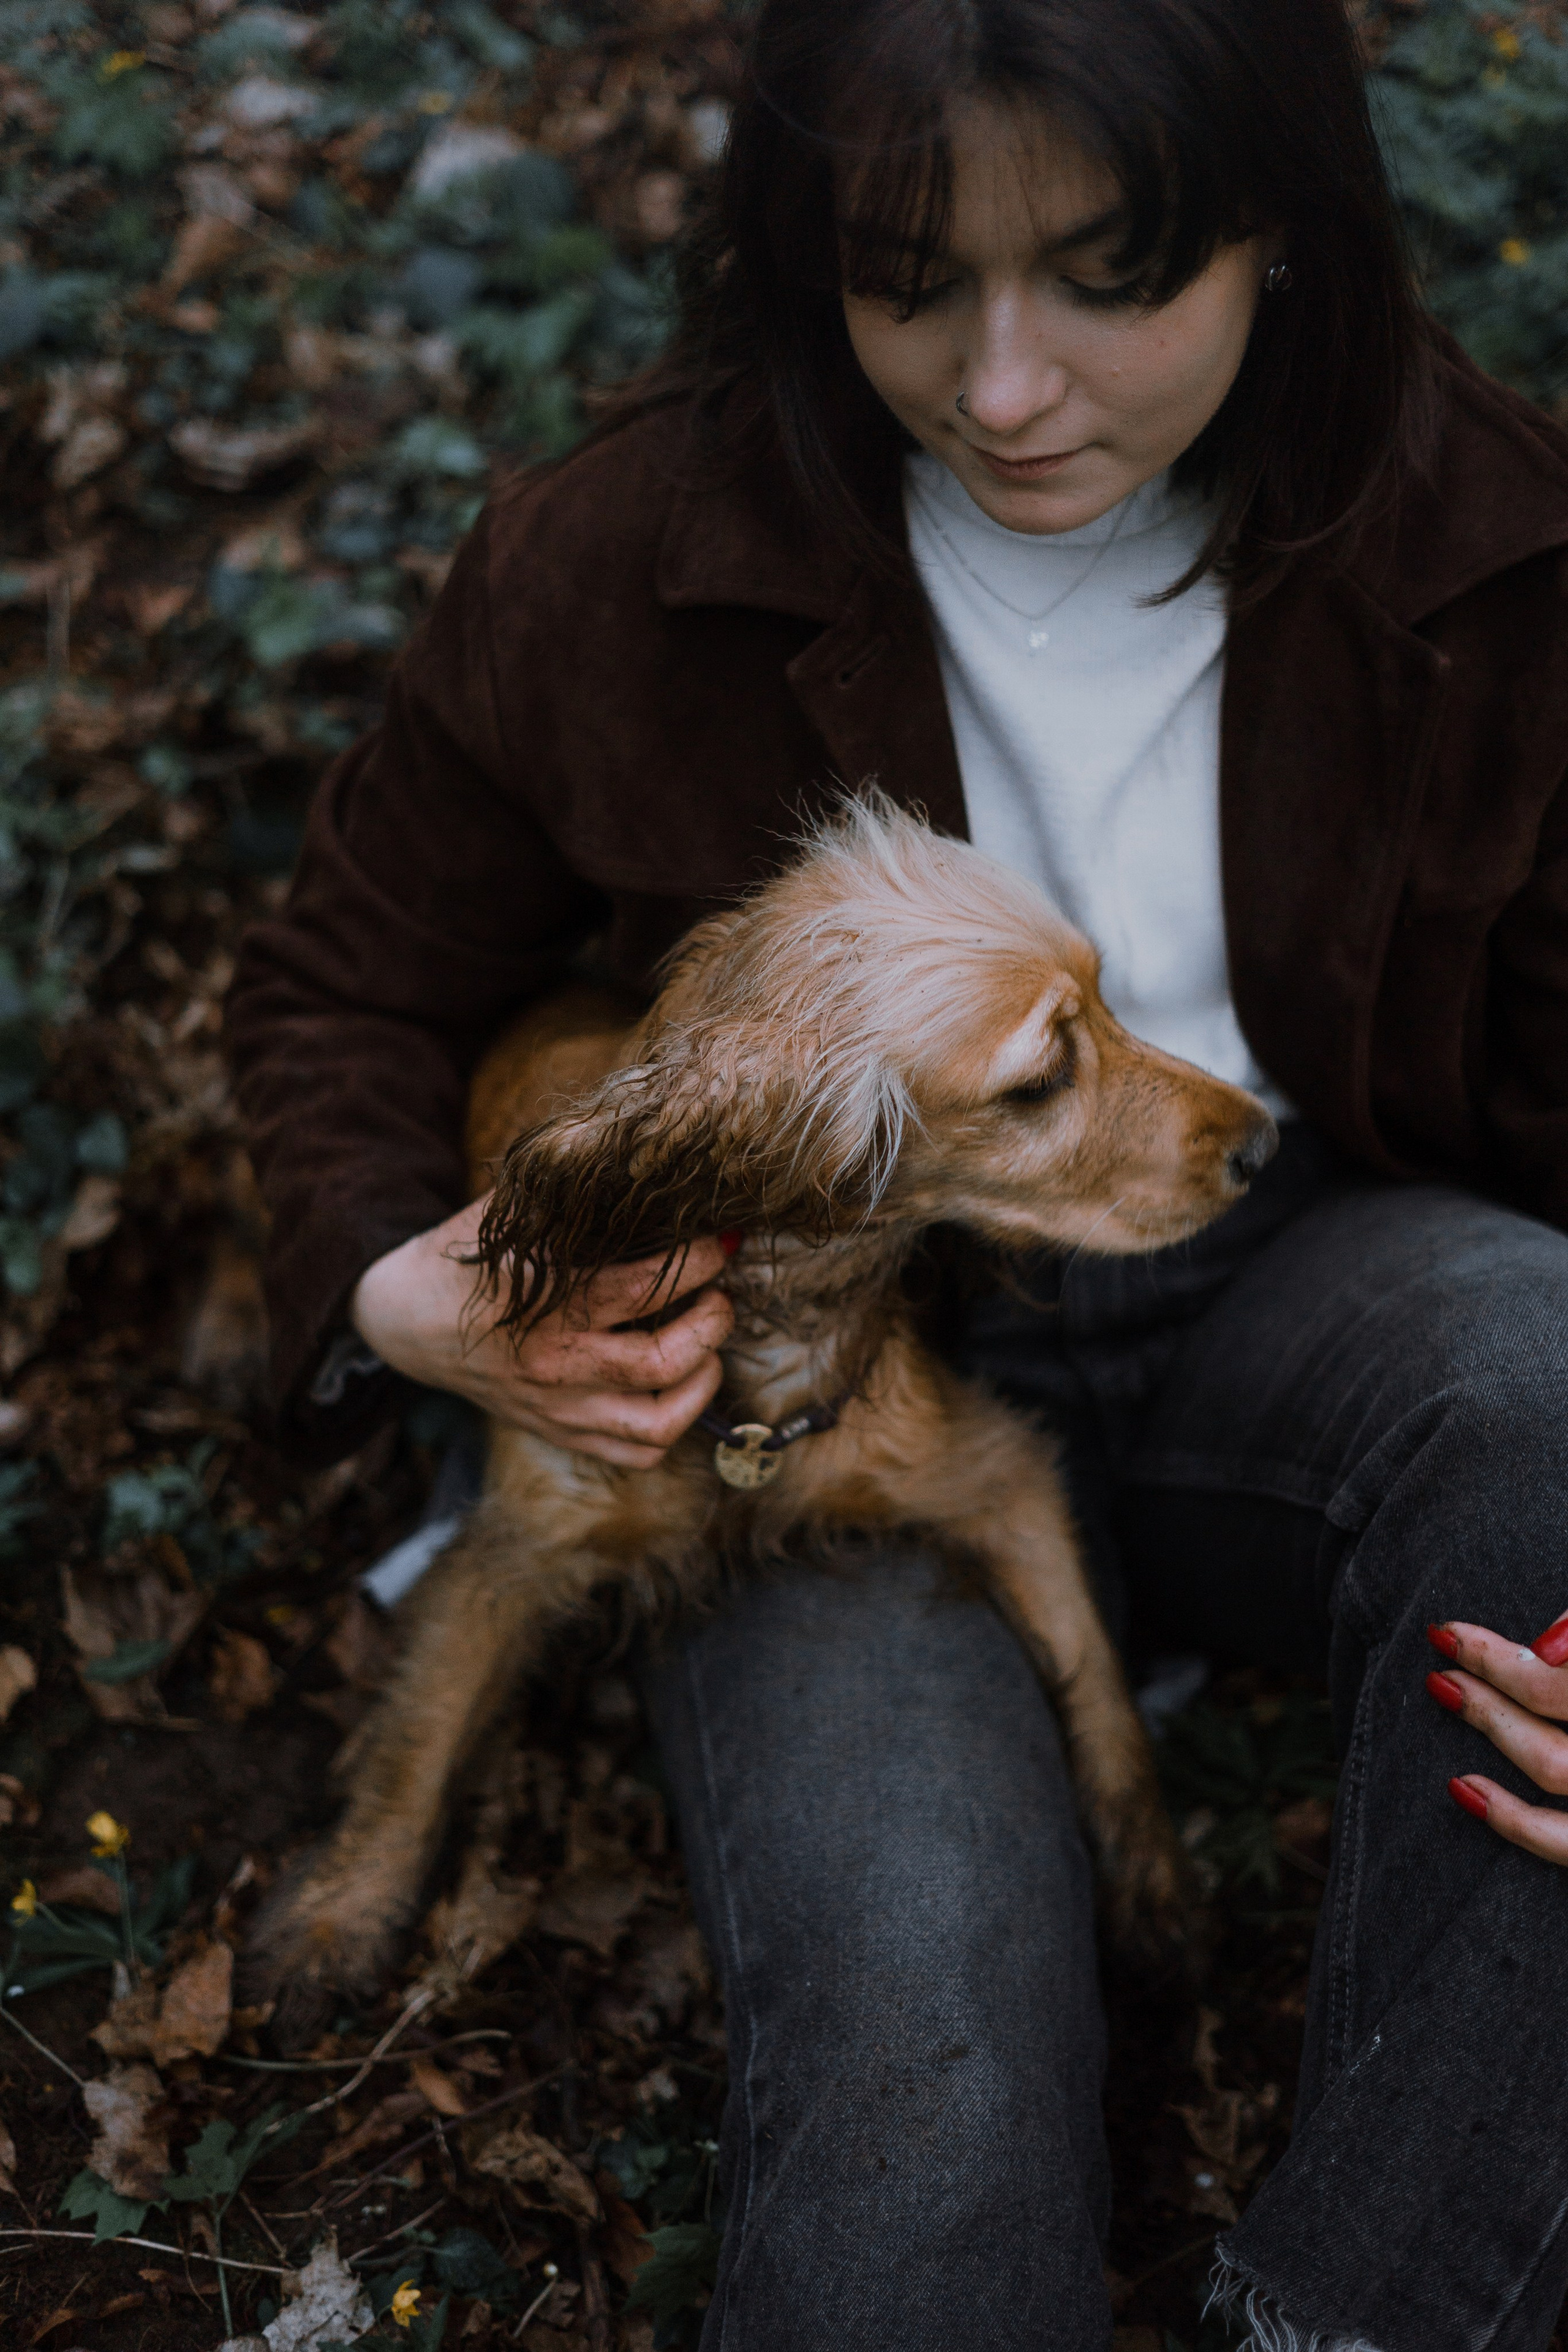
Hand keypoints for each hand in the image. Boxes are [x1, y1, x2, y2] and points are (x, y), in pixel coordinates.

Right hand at [351, 1195, 735, 1469]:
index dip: (702, 1259)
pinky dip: (673, 1425)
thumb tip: (648, 1157)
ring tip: (710, 1347)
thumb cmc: (469, 1255)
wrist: (408, 1320)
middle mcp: (554, 1363)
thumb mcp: (510, 1213)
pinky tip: (681, 1385)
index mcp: (543, 1300)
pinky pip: (636, 1453)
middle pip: (665, 1360)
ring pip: (659, 1421)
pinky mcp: (559, 1432)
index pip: (647, 1286)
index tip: (721, 1238)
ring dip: (703, 1381)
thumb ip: (571, 1194)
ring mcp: (557, 1407)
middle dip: (714, 1321)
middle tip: (721, 1293)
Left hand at [1425, 1611, 1567, 1860]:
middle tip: (1446, 1644)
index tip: (1457, 1632)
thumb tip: (1544, 1648)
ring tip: (1446, 1689)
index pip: (1561, 1677)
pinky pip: (1566, 1843)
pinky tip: (1464, 1787)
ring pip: (1553, 1764)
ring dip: (1492, 1724)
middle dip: (1493, 1669)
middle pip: (1555, 1699)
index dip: (1511, 1650)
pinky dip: (1511, 1819)